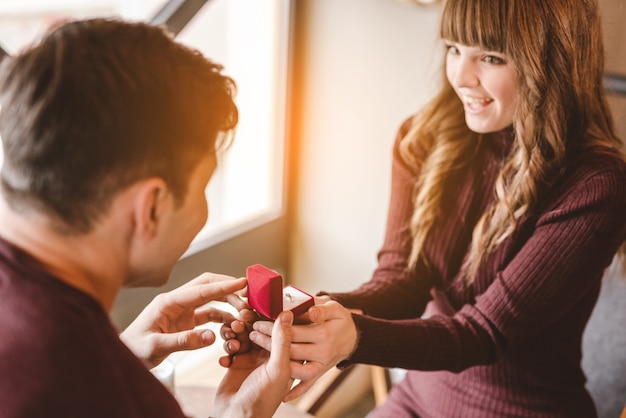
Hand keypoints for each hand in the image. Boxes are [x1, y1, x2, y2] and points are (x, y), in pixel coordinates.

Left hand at [120, 273, 246, 367]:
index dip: (224, 286)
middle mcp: (177, 301)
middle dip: (229, 288)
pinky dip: (223, 316)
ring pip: (211, 298)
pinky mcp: (185, 320)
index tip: (243, 283)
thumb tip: (212, 336)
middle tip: (250, 295)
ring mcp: (182, 309)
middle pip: (208, 285)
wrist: (124, 357)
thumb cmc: (134, 349)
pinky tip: (232, 324)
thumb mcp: (156, 347)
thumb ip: (184, 341)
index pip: (202, 289)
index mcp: (169, 301)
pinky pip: (209, 313)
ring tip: (244, 313)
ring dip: (228, 302)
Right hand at [212, 311, 295, 417]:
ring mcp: (253, 359)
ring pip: (244, 335)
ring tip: (231, 340)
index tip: (256, 310)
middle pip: (260, 329)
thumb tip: (288, 313)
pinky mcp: (237, 363)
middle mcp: (270, 356)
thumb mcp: (277, 368)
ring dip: (235, 335)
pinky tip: (225, 360)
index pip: (280, 329)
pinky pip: (231, 347)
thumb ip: (283, 341)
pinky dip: (227, 350)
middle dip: (248, 325)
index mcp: (286, 357)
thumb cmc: (262, 399)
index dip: (268, 318)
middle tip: (239, 321)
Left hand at [251, 300, 358, 400]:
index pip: (293, 331)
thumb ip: (321, 309)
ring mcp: (321, 365)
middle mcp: (323, 352)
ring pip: (296, 369)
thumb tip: (309, 311)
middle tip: (252, 332)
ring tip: (257, 349)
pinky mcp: (320, 374)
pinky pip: (307, 385)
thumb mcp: (334, 309)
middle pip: (290, 349)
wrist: (354, 338)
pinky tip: (282, 396)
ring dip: (276, 361)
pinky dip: (296, 392)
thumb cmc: (340, 320)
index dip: (275, 326)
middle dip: (268, 340)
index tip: (259, 320)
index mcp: (324, 334)